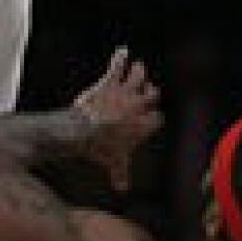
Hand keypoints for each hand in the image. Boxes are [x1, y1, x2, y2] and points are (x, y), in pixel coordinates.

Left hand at [70, 47, 161, 191]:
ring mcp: (124, 92)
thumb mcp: (113, 163)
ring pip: (139, 76)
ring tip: (138, 69)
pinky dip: (120, 58)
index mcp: (143, 125)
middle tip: (147, 93)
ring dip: (138, 73)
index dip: (153, 119)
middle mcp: (137, 106)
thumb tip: (122, 189)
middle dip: (150, 93)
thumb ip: (120, 173)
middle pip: (152, 94)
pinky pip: (118, 67)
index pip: (157, 118)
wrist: (83, 131)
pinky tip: (122, 51)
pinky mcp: (110, 82)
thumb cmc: (101, 149)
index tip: (151, 120)